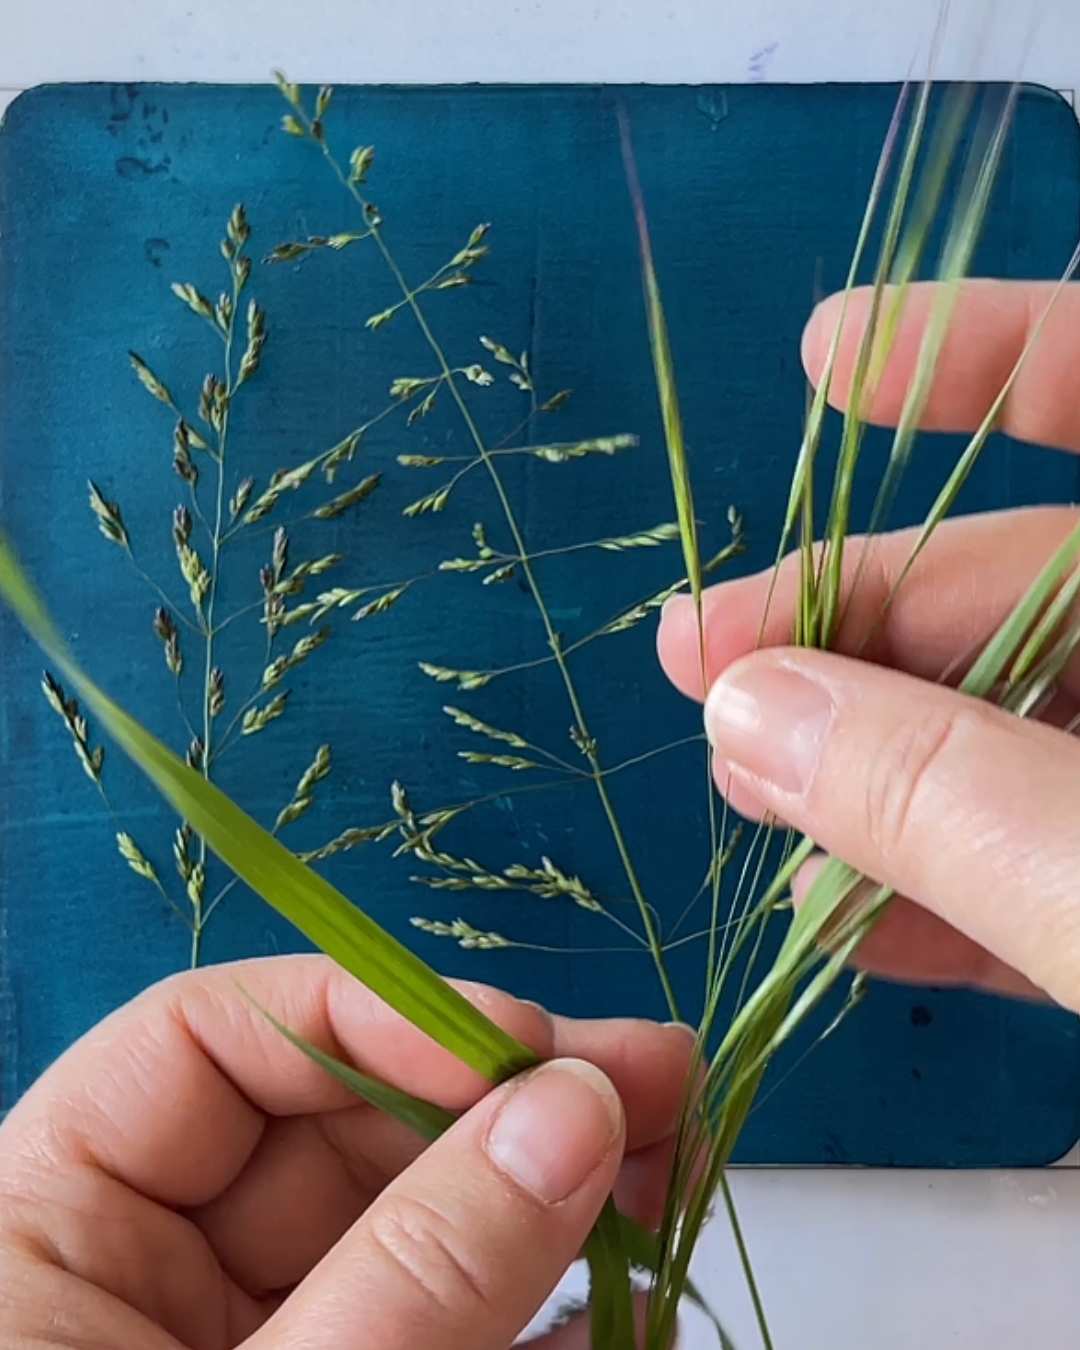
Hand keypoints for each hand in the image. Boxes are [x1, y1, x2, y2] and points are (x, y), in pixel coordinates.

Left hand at [0, 955, 690, 1347]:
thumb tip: (571, 1113)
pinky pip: (440, 1326)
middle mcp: (147, 1272)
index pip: (204, 1038)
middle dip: (506, 1100)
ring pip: (411, 1221)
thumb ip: (411, 1272)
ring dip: (549, 1195)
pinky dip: (539, 1317)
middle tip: (657, 1081)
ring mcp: (248, 1342)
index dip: (370, 1010)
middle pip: (340, 1121)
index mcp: (50, 1230)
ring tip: (677, 1164)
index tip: (520, 1045)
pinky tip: (631, 1297)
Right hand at [658, 280, 1079, 1013]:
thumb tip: (750, 705)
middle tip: (707, 680)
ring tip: (752, 806)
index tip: (826, 357)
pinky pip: (1055, 869)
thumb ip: (948, 793)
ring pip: (1025, 744)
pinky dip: (950, 892)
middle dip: (857, 633)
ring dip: (877, 778)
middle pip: (1029, 595)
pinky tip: (844, 918)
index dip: (987, 352)